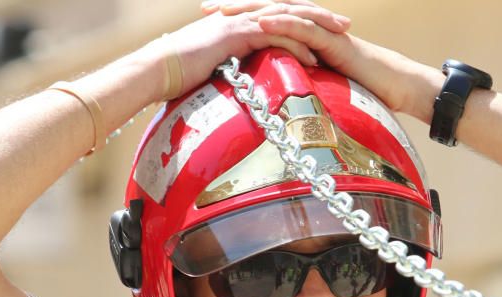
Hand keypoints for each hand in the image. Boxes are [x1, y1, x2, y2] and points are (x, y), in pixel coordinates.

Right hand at [163, 2, 349, 99]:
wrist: (155, 69)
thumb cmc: (175, 73)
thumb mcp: (209, 66)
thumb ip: (229, 66)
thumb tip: (239, 82)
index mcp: (238, 20)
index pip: (279, 15)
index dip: (304, 19)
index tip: (328, 29)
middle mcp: (242, 16)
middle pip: (290, 10)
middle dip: (320, 17)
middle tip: (345, 25)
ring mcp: (240, 23)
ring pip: (288, 19)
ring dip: (317, 28)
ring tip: (341, 38)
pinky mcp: (237, 35)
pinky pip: (275, 37)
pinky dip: (297, 46)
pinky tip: (315, 58)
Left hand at [201, 0, 427, 113]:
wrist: (395, 84)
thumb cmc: (360, 88)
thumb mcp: (319, 85)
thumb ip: (296, 83)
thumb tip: (272, 98)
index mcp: (302, 34)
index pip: (263, 20)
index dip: (236, 19)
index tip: (206, 23)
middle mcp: (309, 25)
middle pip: (266, 9)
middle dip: (235, 7)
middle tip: (204, 9)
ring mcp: (321, 29)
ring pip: (281, 13)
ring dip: (251, 10)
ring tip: (225, 12)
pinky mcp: (333, 39)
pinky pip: (304, 28)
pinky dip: (281, 24)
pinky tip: (260, 23)